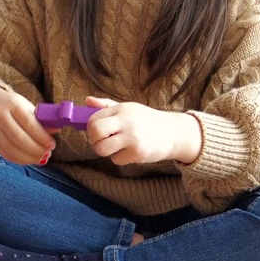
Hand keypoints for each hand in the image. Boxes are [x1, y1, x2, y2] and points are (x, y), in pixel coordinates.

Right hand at [0, 87, 54, 165]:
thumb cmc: (11, 106)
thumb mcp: (25, 106)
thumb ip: (40, 119)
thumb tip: (57, 129)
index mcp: (12, 104)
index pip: (28, 123)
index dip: (41, 136)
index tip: (52, 144)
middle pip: (19, 138)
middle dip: (36, 149)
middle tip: (48, 153)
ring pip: (12, 149)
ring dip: (29, 157)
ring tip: (41, 158)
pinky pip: (6, 154)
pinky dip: (20, 160)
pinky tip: (29, 159)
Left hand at [84, 96, 201, 164]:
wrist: (173, 132)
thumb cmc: (145, 120)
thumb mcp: (127, 108)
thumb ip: (106, 106)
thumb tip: (87, 101)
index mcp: (121, 109)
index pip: (94, 118)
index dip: (90, 127)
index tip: (96, 131)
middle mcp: (126, 121)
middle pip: (95, 131)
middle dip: (93, 139)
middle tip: (101, 141)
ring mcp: (132, 137)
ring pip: (102, 149)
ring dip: (105, 150)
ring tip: (115, 147)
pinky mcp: (138, 152)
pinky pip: (116, 159)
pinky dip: (120, 158)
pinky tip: (129, 152)